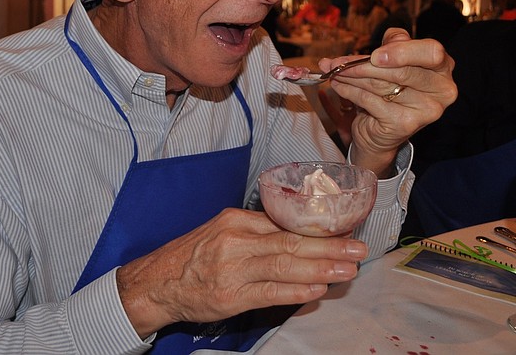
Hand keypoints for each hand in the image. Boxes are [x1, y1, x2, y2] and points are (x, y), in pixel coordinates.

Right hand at [115, 208, 366, 337]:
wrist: (157, 282)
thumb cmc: (192, 257)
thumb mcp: (221, 231)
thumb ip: (256, 232)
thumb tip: (297, 236)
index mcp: (236, 220)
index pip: (284, 221)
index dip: (318, 227)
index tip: (345, 228)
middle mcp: (236, 241)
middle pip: (291, 242)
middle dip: (329, 246)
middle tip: (358, 249)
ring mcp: (234, 269)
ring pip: (285, 266)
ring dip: (322, 268)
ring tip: (348, 269)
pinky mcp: (232, 296)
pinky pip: (271, 292)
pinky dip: (297, 290)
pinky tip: (318, 289)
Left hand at [318, 28, 456, 176]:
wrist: (381, 131)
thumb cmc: (390, 89)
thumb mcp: (394, 60)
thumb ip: (394, 44)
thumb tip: (389, 38)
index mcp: (442, 67)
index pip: (431, 52)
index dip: (402, 51)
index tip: (375, 55)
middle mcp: (442, 90)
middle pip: (401, 71)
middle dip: (362, 65)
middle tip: (336, 62)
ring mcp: (426, 110)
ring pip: (381, 85)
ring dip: (350, 76)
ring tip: (333, 71)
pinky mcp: (406, 124)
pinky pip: (370, 101)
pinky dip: (349, 91)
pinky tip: (338, 85)